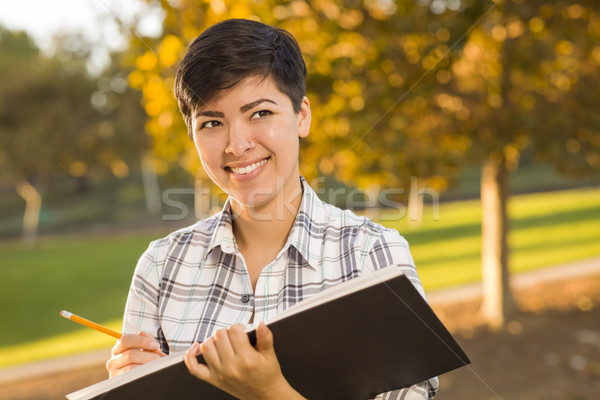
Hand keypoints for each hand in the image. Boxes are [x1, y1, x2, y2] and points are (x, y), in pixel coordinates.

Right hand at [106, 332, 166, 377]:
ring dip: (148, 365)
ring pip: (132, 367)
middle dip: (148, 355)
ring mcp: (114, 374)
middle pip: (130, 354)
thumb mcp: (145, 349)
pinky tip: (151, 371)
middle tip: (159, 357)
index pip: (125, 340)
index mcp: (118, 349)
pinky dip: (144, 373)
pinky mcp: (119, 383)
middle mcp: (113, 361)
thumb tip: (141, 333)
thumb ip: (146, 340)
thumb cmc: (144, 361)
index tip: (155, 345)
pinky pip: (133, 377)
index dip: (141, 341)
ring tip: (157, 365)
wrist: (142, 379)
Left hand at [184, 323, 304, 399]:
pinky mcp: (213, 380)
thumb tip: (261, 324)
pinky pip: (194, 368)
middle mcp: (231, 367)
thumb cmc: (268, 375)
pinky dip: (190, 356)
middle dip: (227, 332)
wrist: (266, 396)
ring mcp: (220, 374)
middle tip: (234, 336)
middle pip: (219, 336)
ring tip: (222, 342)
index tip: (242, 330)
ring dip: (213, 340)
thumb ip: (266, 338)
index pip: (234, 332)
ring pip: (206, 347)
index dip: (238, 326)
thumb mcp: (270, 355)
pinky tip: (196, 347)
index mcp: (247, 359)